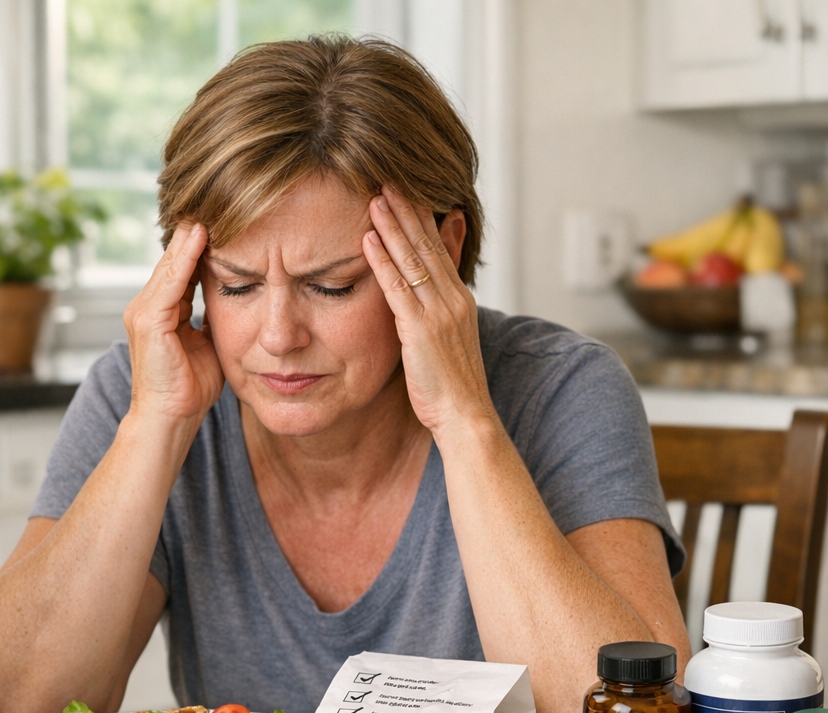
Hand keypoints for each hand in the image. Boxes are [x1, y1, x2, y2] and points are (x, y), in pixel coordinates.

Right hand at [122, 222, 224, 424]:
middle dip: (194, 236)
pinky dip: (184, 259)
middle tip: (215, 203)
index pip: (183, 272)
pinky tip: (199, 237)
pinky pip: (170, 282)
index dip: (201, 249)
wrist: (169, 419)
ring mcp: (144, 312)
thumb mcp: (207, 346)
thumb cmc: (189, 390)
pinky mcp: (148, 321)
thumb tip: (235, 303)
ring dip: (190, 238)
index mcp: (162, 313)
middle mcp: (147, 307)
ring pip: (170, 266)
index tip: (224, 224)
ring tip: (208, 210)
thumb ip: (212, 322)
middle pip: (174, 262)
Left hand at [363, 189, 491, 436]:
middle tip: (388, 178)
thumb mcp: (448, 341)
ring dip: (393, 226)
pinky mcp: (422, 330)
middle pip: (428, 245)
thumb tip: (425, 298)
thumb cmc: (451, 386)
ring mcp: (440, 312)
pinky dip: (382, 261)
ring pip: (413, 259)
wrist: (464, 415)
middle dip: (408, 210)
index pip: (440, 249)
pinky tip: (368, 240)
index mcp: (460, 300)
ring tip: (375, 196)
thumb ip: (438, 310)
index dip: (422, 218)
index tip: (407, 190)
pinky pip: (399, 288)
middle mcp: (453, 299)